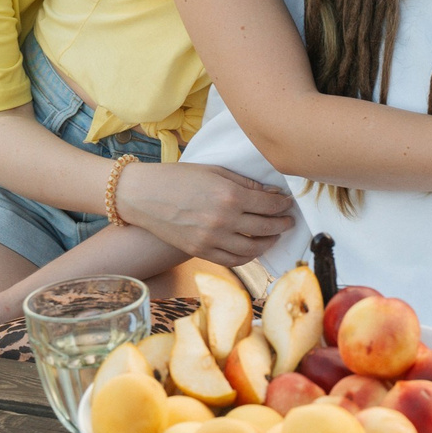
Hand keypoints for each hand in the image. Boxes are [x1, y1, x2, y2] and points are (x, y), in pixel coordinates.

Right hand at [117, 162, 296, 263]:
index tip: (288, 203)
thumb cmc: (178, 178)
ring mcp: (212, 239)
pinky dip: (248, 256)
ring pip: (253, 249)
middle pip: (266, 227)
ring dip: (269, 242)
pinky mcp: (201, 252)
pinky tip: (253, 248)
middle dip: (282, 224)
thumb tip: (272, 193)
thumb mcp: (215, 172)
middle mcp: (224, 220)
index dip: (283, 204)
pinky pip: (233, 260)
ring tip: (274, 235)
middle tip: (288, 220)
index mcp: (230, 195)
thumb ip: (245, 183)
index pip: (269, 204)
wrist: (143, 195)